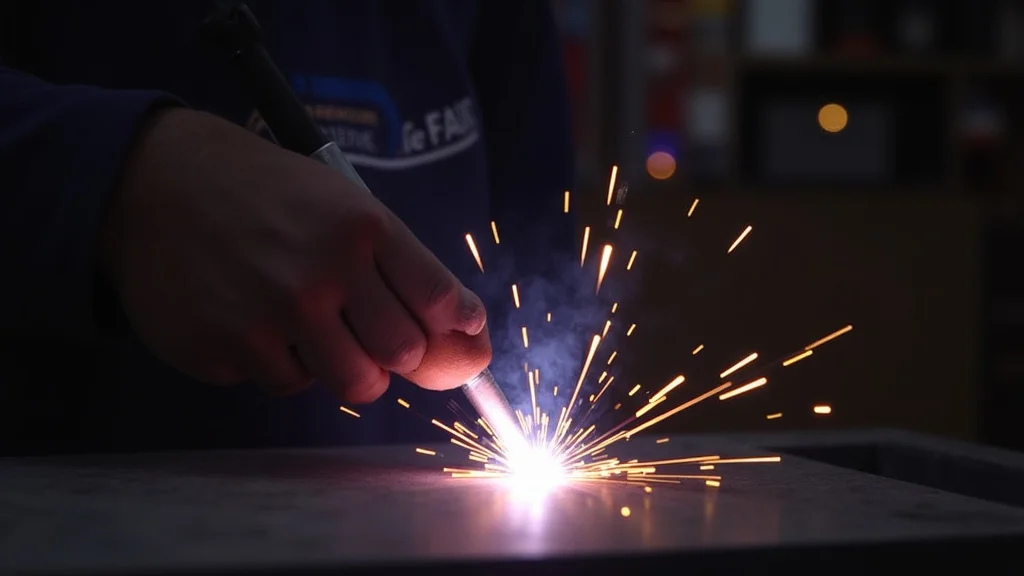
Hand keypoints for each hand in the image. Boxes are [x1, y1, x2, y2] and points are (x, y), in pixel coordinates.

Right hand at [102, 108, 490, 401]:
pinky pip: (286, 383)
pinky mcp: (226, 348)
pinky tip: (254, 317)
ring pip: (353, 384)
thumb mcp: (343, 205)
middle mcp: (322, 272)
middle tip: (363, 322)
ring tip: (308, 320)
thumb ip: (407, 270)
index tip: (452, 331)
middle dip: (394, 350)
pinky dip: (281, 361)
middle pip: (404, 356)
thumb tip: (474, 343)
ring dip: (342, 363)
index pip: (442, 302)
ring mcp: (271, 315)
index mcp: (361, 227)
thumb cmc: (266, 195)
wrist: (157, 182)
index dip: (454, 327)